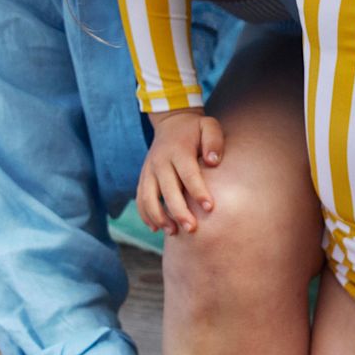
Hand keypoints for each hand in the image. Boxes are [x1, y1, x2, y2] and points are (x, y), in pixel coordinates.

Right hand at [136, 108, 223, 234]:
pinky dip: (146, 215)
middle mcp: (160, 161)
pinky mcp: (143, 177)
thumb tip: (213, 161)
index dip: (198, 192)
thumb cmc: (195, 130)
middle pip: (167, 190)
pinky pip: (140, 199)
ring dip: (159, 217)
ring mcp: (149, 170)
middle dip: (179, 211)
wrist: (171, 122)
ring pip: (148, 197)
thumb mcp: (209, 126)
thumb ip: (214, 141)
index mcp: (178, 150)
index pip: (188, 174)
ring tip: (173, 232)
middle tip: (192, 229)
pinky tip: (156, 228)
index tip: (209, 208)